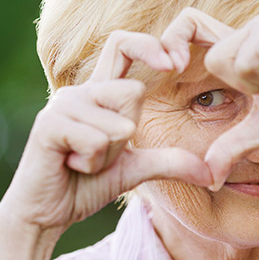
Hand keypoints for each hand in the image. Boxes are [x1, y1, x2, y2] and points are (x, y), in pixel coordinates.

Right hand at [1, 30, 212, 231]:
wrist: (47, 214)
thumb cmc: (86, 185)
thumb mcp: (136, 169)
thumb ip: (171, 161)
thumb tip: (212, 174)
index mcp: (99, 93)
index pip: (122, 45)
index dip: (148, 46)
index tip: (174, 64)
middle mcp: (80, 91)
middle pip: (133, 92)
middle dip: (127, 135)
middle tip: (99, 153)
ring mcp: (62, 105)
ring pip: (119, 124)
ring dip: (108, 156)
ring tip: (82, 161)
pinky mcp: (49, 124)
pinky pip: (97, 140)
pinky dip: (92, 163)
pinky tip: (71, 166)